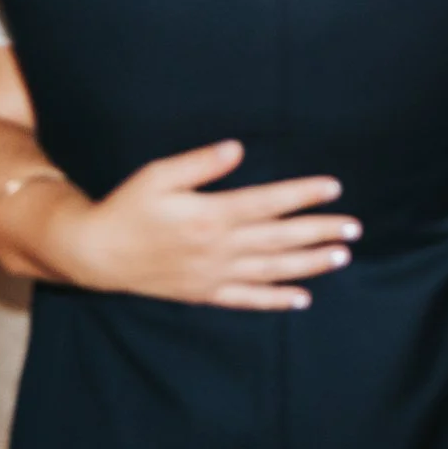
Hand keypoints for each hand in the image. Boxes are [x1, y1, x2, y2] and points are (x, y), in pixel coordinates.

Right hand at [39, 140, 359, 310]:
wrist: (93, 253)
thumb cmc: (126, 207)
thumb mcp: (158, 175)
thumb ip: (200, 163)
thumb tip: (236, 148)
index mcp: (210, 216)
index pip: (268, 203)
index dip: (303, 195)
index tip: (333, 188)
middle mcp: (218, 248)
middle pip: (279, 238)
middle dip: (320, 231)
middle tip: (354, 228)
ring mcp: (213, 274)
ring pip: (271, 270)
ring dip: (309, 264)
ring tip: (342, 257)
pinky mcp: (203, 293)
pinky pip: (246, 299)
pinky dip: (275, 299)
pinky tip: (302, 298)